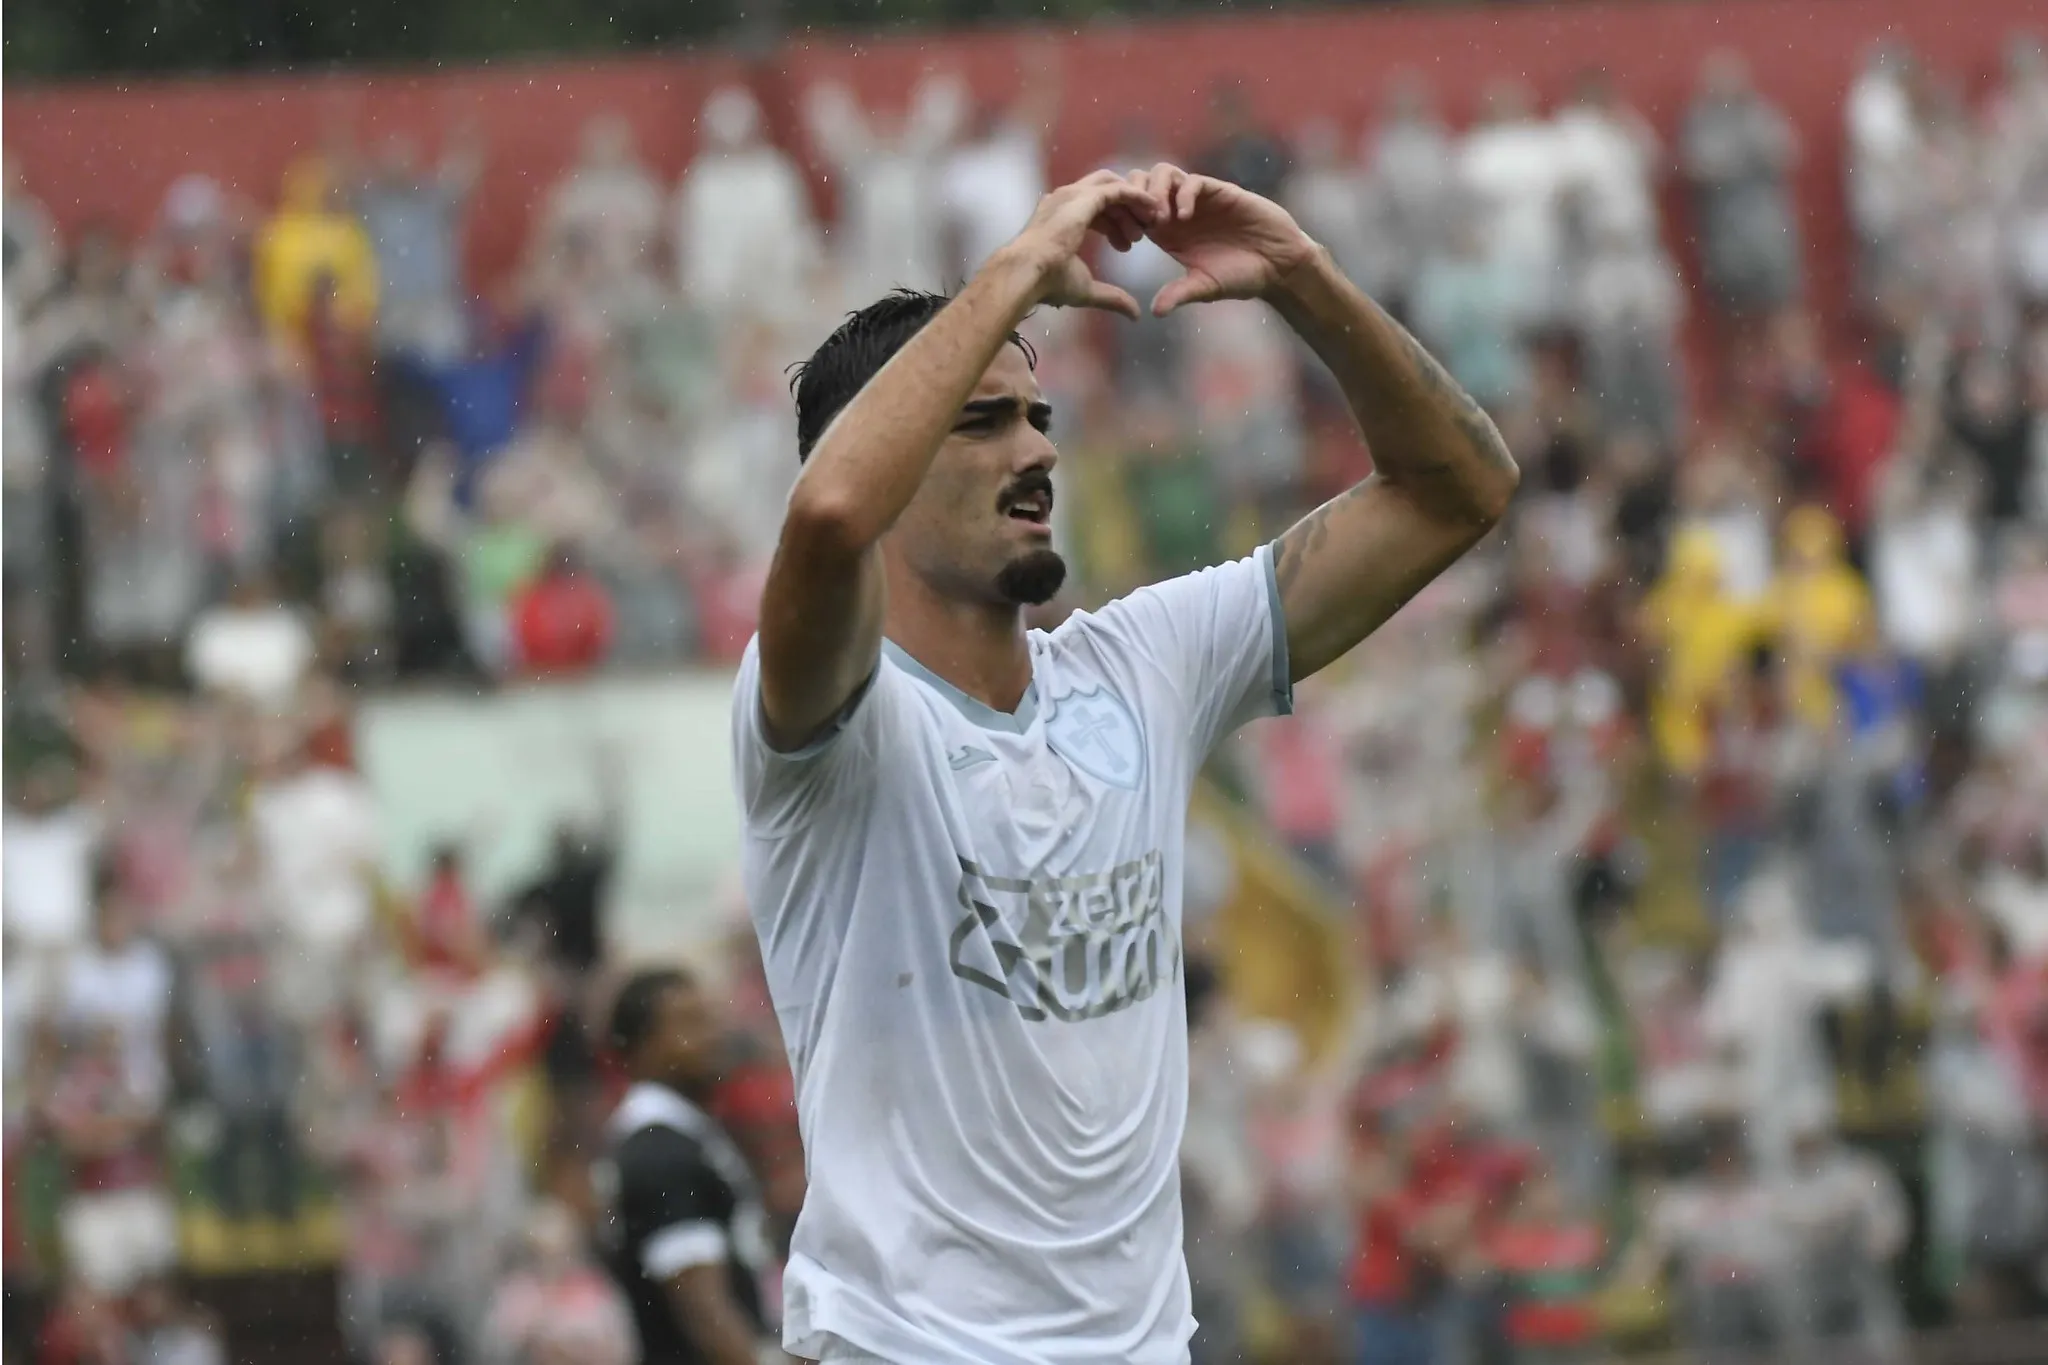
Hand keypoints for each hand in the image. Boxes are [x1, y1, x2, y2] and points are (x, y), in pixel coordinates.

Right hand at [995, 170, 1164, 319]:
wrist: (1028, 271)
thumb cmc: (1048, 281)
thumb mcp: (1085, 288)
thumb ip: (1111, 296)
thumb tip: (1135, 315)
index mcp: (1059, 218)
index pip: (1092, 212)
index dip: (1113, 226)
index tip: (1128, 246)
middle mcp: (1065, 200)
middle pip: (1103, 194)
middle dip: (1125, 210)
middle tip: (1143, 232)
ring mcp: (1074, 194)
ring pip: (1113, 188)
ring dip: (1133, 203)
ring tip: (1151, 223)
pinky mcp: (1086, 195)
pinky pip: (1119, 190)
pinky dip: (1137, 197)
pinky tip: (1152, 209)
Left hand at [1124, 163, 1317, 315]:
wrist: (1280, 264)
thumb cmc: (1243, 277)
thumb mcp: (1206, 287)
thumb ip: (1180, 294)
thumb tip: (1154, 312)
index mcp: (1168, 234)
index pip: (1132, 212)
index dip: (1125, 221)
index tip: (1130, 242)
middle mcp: (1178, 212)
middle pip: (1140, 184)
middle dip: (1134, 201)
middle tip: (1143, 227)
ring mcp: (1198, 199)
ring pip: (1162, 173)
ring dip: (1155, 192)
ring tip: (1161, 220)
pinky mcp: (1219, 191)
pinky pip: (1192, 181)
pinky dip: (1183, 194)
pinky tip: (1184, 217)